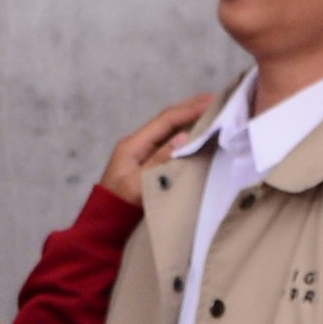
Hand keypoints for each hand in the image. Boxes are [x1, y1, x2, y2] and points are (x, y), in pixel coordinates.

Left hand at [100, 91, 229, 208]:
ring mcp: (142, 153)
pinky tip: (198, 133)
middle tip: (216, 99)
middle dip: (191, 108)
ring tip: (211, 111)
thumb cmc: (120, 206)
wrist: (105, 224)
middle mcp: (138, 144)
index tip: (211, 103)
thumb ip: (160, 160)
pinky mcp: (147, 163)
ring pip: (169, 130)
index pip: (166, 120)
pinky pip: (169, 143)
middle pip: (167, 120)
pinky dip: (185, 134)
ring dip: (189, 119)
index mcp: (134, 144)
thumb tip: (183, 136)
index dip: (189, 110)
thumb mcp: (138, 184)